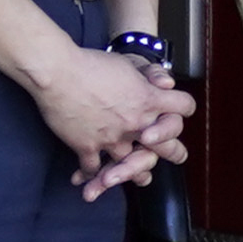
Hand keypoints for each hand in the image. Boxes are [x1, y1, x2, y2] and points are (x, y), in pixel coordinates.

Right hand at [23, 40, 182, 191]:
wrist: (58, 73)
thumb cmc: (91, 64)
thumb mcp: (127, 64)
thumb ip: (148, 77)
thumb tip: (167, 83)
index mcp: (148, 100)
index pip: (184, 107)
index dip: (184, 107)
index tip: (181, 110)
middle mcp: (136, 123)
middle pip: (167, 146)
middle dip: (174, 151)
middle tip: (176, 155)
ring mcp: (112, 139)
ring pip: (131, 166)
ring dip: (134, 171)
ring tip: (140, 177)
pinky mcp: (87, 147)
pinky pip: (93, 168)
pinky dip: (92, 174)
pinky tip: (91, 176)